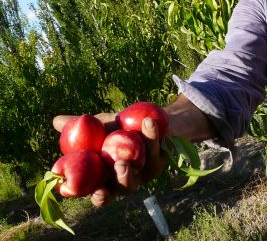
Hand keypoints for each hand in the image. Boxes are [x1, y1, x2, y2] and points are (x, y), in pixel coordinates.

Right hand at [53, 113, 167, 205]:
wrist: (147, 116)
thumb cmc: (118, 127)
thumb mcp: (98, 125)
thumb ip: (77, 126)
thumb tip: (56, 121)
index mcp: (109, 178)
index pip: (103, 195)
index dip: (100, 197)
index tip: (98, 192)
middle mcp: (128, 178)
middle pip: (126, 188)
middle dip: (123, 180)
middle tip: (120, 166)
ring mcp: (147, 171)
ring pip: (144, 171)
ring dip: (138, 160)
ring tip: (130, 149)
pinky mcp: (162, 158)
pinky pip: (158, 148)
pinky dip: (152, 134)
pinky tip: (147, 121)